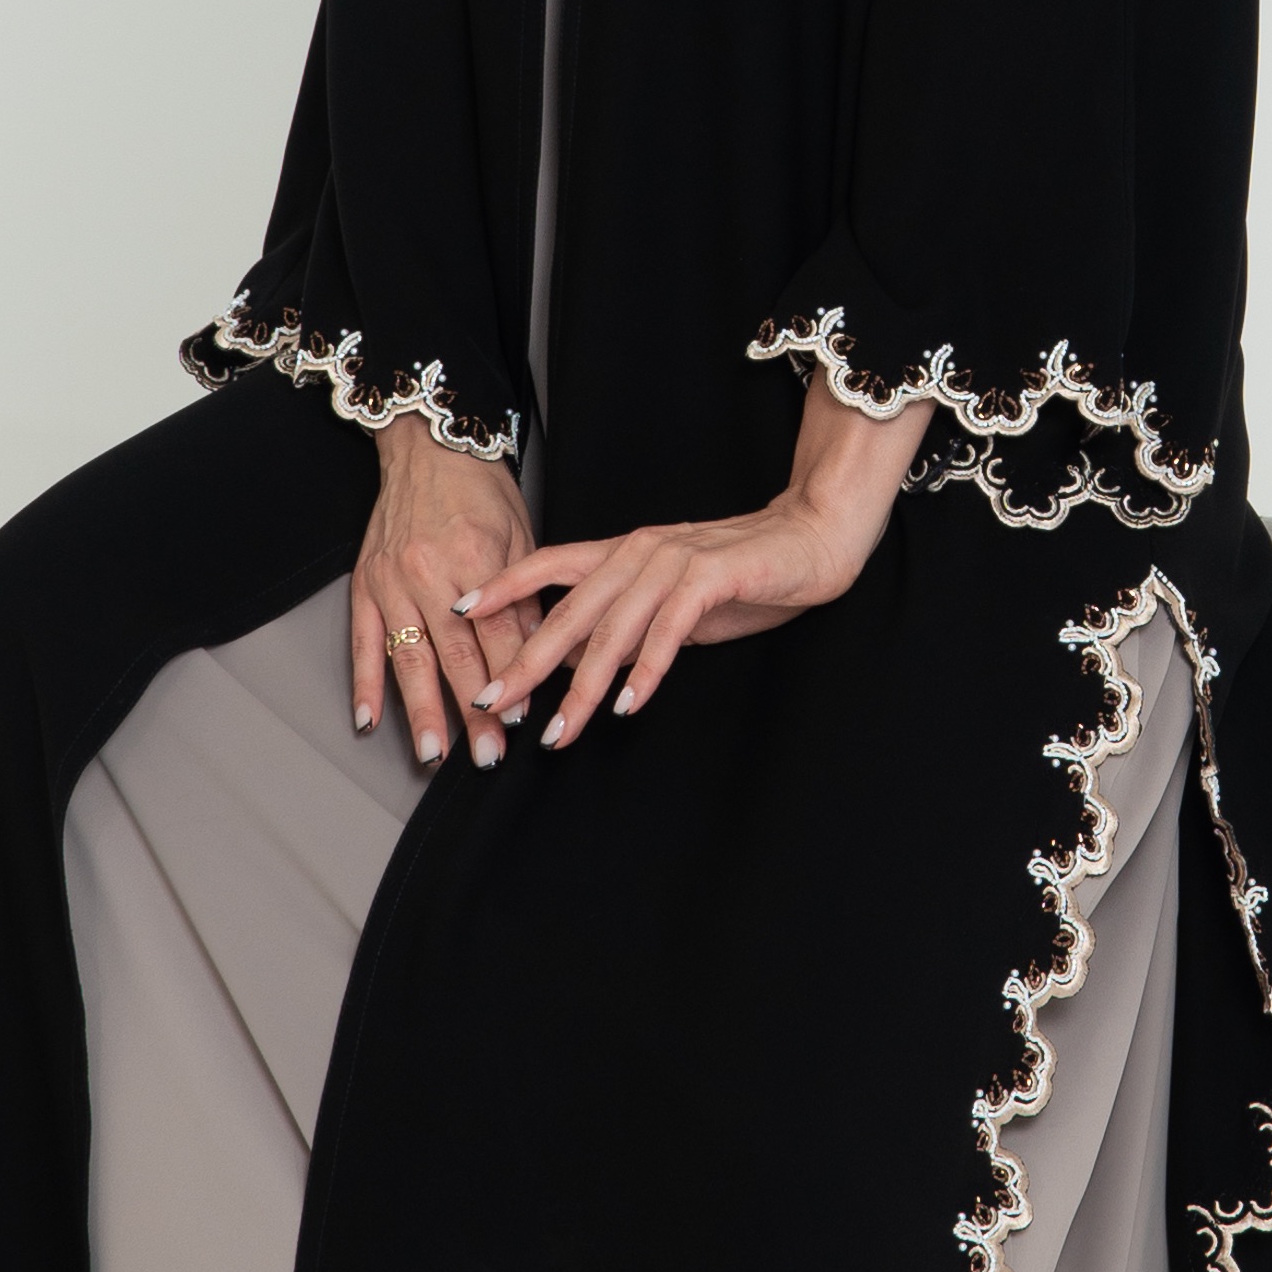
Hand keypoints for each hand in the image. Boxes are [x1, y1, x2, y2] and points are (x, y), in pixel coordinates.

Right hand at [351, 420, 536, 770]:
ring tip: (435, 754)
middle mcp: (430, 572)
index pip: (498, 634)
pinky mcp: (365, 585)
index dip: (513, 679)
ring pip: (409, 658)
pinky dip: (365, 685)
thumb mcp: (519, 537)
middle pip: (456, 655)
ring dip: (422, 712)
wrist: (428, 446)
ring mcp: (392, 581)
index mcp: (476, 557)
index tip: (525, 718)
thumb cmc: (480, 489)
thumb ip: (525, 599)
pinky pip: (362, 643)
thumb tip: (543, 658)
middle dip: (475, 712)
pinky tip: (370, 720)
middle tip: (488, 755)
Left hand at [457, 378, 926, 751]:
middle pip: (568, 610)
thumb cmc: (746, 573)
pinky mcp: (712, 578)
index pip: (549, 564)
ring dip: (583, 686)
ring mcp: (674, 561)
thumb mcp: (672, 599)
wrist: (813, 541)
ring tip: (558, 730)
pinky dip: (646, 670)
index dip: (502, 586)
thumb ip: (629, 621)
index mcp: (624, 551)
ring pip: (613, 630)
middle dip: (526, 662)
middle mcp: (640, 551)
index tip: (458, 614)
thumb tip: (580, 657)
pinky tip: (628, 704)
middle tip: (492, 702)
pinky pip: (669, 629)